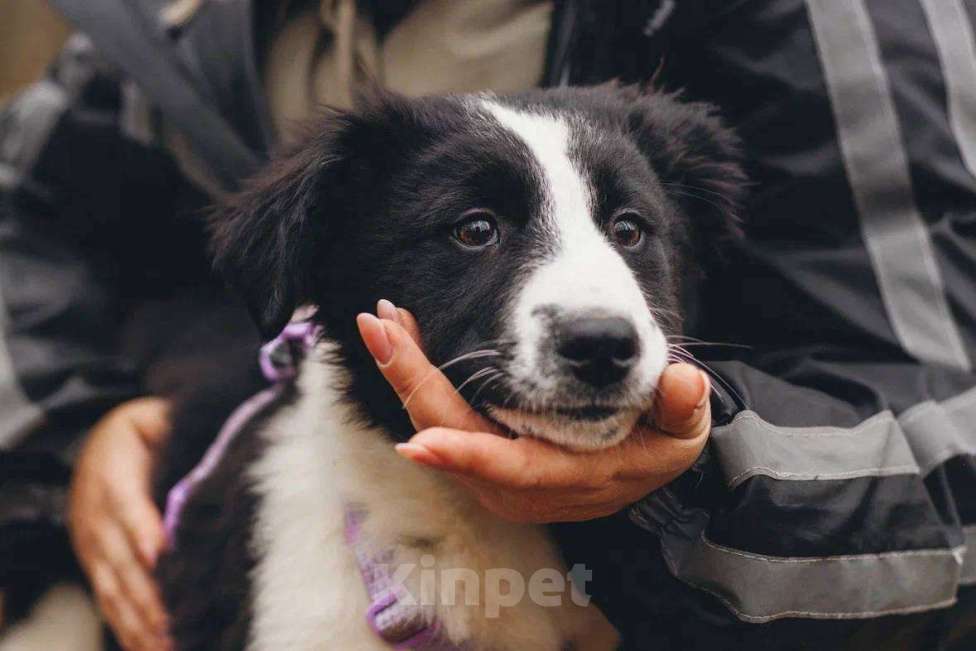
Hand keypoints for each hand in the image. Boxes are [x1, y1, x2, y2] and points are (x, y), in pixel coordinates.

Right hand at [68, 397, 172, 650]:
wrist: (96, 447)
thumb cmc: (139, 434)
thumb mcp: (152, 420)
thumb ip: (174, 431)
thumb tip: (217, 441)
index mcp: (113, 474)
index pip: (126, 504)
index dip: (141, 529)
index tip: (159, 554)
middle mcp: (97, 518)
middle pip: (121, 560)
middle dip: (148, 593)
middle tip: (174, 619)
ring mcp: (94, 548)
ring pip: (115, 589)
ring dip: (141, 620)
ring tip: (169, 644)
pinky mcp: (97, 568)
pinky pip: (111, 604)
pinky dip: (130, 630)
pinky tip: (154, 648)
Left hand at [356, 301, 710, 522]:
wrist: (637, 466)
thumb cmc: (657, 445)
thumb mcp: (682, 432)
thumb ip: (682, 408)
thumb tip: (683, 382)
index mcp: (569, 478)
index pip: (511, 470)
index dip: (466, 457)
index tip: (421, 441)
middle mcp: (519, 484)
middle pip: (451, 437)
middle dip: (412, 383)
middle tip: (381, 328)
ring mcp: (494, 472)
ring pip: (436, 425)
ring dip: (406, 375)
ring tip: (384, 324)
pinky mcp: (482, 455)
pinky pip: (439, 419)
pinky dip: (418, 380)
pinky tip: (405, 343)